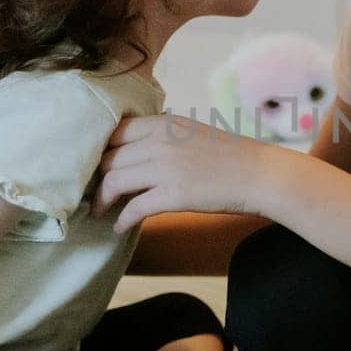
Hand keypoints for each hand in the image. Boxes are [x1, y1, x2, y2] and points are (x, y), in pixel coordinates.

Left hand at [93, 112, 282, 232]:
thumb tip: (136, 145)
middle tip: (90, 191)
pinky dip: (121, 219)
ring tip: (98, 210)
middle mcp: (160, 142)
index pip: (113, 132)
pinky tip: (119, 226)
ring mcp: (166, 167)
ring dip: (101, 200)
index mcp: (163, 123)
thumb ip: (163, 134)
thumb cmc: (230, 155)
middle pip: (108, 158)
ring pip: (114, 181)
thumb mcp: (192, 131)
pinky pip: (134, 208)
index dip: (98, 151)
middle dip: (95, 177)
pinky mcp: (174, 194)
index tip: (94, 166)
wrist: (260, 174)